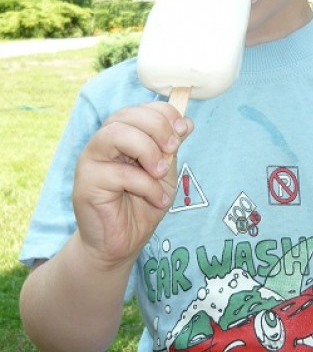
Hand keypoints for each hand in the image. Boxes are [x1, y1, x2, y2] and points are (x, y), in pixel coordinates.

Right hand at [73, 102, 193, 268]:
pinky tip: (157, 200)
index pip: (139, 109)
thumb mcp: (164, 172)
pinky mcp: (86, 183)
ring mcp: (91, 161)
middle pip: (126, 115)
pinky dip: (146, 186)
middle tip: (173, 148)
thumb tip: (186, 122)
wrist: (122, 243)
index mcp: (122, 136)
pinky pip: (120, 174)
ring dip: (147, 149)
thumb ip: (170, 148)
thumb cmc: (142, 205)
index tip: (183, 130)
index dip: (164, 113)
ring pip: (116, 134)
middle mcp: (103, 143)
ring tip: (160, 172)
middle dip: (157, 127)